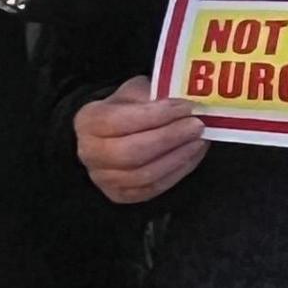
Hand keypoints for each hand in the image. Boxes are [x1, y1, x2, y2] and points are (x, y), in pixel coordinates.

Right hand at [75, 78, 208, 204]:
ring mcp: (103, 178)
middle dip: (170, 139)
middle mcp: (90, 153)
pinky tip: (191, 157)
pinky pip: (152, 189)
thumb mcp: (134, 93)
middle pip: (132, 152)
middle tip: (197, 126)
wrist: (110, 135)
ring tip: (198, 141)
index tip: (185, 107)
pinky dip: (176, 173)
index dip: (157, 115)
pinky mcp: (120, 195)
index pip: (122, 120)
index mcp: (89, 121)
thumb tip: (185, 101)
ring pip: (144, 175)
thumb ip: (154, 96)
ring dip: (177, 158)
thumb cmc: (125, 110)